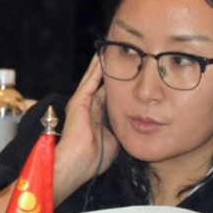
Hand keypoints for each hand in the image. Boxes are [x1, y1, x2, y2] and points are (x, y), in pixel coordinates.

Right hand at [54, 57, 118, 203]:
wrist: (78, 163)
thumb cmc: (95, 159)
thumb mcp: (113, 142)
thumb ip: (119, 130)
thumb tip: (133, 123)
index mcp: (98, 120)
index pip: (111, 100)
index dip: (121, 90)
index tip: (131, 78)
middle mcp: (90, 109)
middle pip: (104, 86)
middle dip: (112, 73)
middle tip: (122, 57)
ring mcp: (84, 104)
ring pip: (95, 80)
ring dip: (103, 66)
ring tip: (109, 49)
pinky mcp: (79, 100)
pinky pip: (90, 80)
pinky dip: (96, 68)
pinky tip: (102, 55)